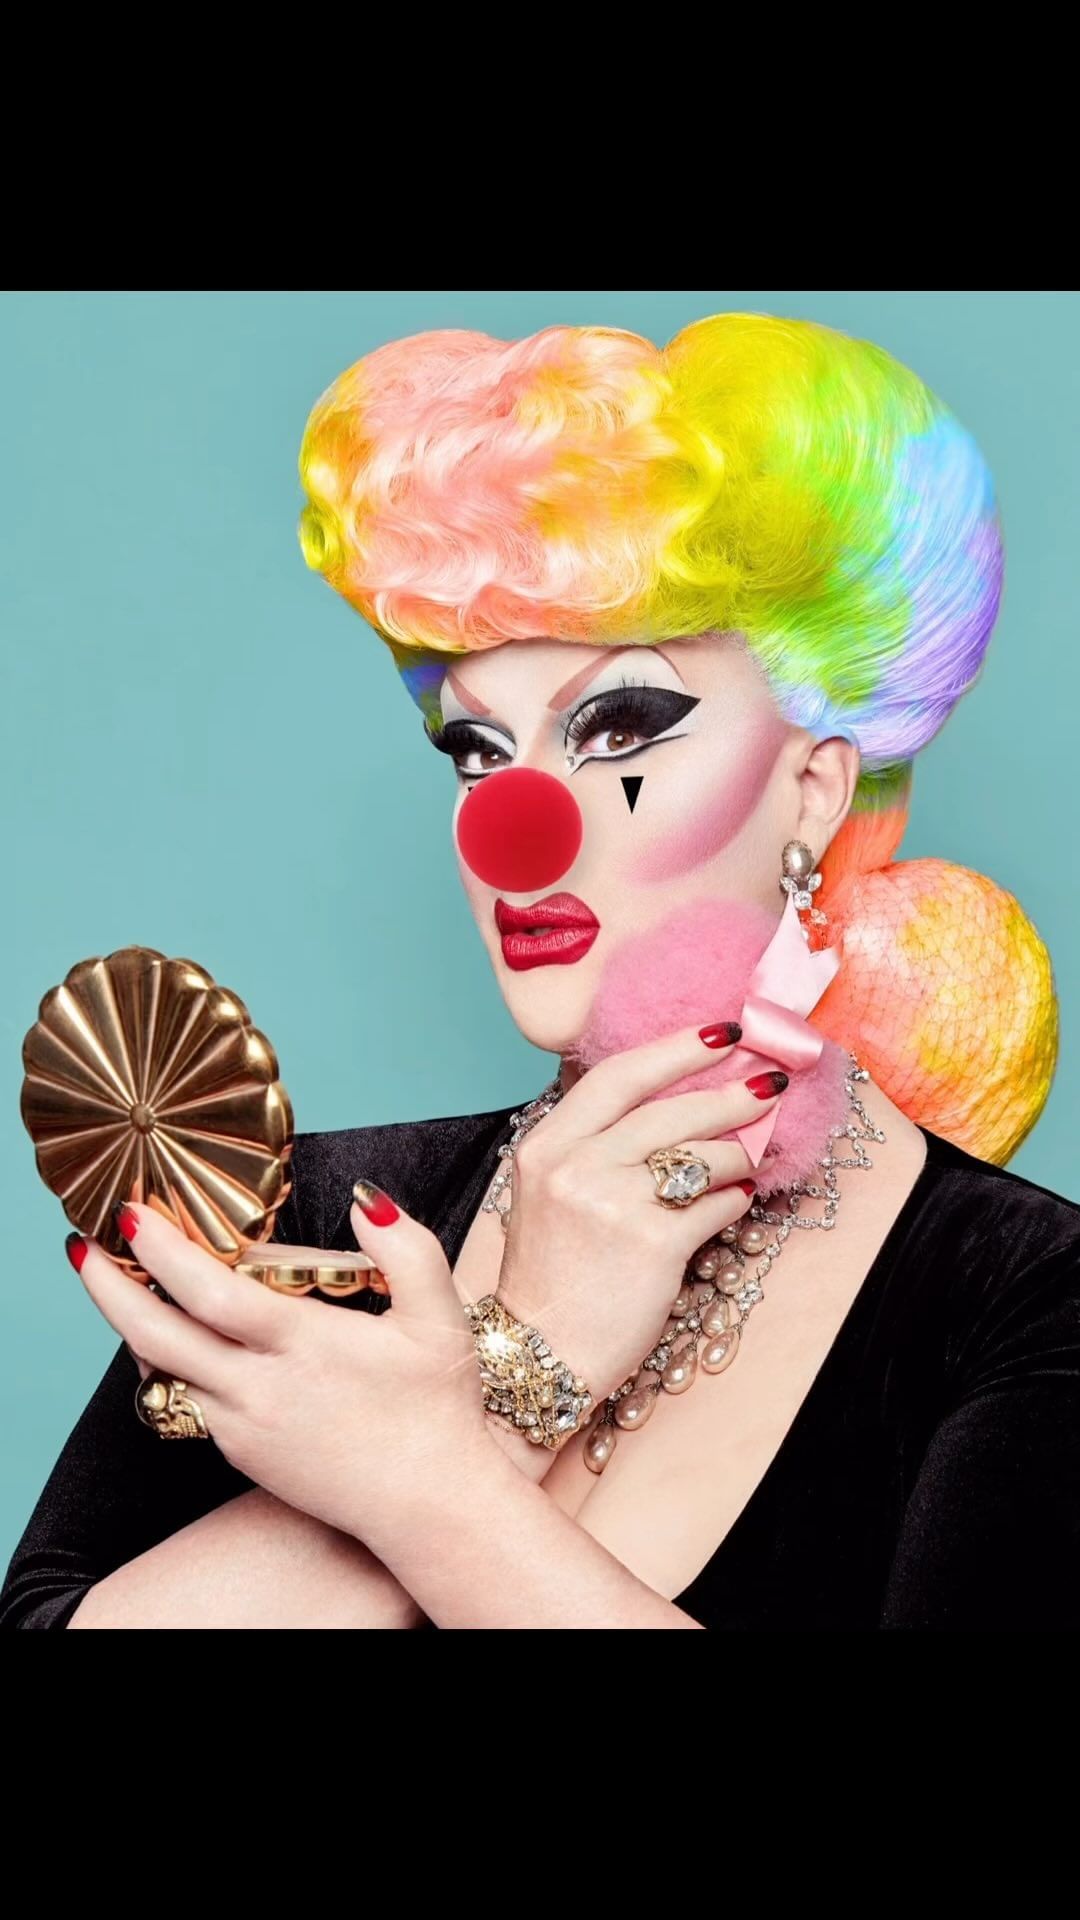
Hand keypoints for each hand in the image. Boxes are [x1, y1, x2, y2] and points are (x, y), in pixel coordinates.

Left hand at [68, 1200, 492, 1545]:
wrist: (428, 1503)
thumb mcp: (439, 1317)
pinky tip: (180, 1334)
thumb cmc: (436, 1409)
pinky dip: (170, 1361)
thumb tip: (364, 1197)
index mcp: (303, 1346)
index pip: (211, 1294)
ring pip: (164, 1372)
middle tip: (85, 1248)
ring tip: (123, 1282)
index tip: (137, 1215)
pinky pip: (187, 1399)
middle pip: (157, 1337)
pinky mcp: (241, 1452)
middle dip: (110, 1288)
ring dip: (135, 1326)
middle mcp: (260, 1388)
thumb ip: (405, 1248)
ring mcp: (243, 1426)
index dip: (165, 1254)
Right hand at [494, 1023, 785, 1402]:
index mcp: (547, 1145)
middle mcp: (574, 1165)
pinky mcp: (653, 1244)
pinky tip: (738, 1200)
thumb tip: (676, 1095)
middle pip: (670, 1108)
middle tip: (770, 1082)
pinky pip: (718, 1204)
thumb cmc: (554, 1271)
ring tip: (751, 1155)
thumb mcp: (551, 1190)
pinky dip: (736, 1199)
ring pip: (702, 1154)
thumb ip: (597, 1141)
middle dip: (730, 1092)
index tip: (721, 1032)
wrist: (539, 1353)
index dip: (675, 1048)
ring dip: (739, 1152)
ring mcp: (613, 1204)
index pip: (619, 1075)